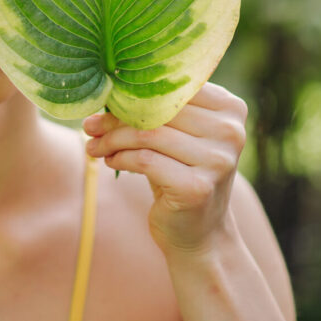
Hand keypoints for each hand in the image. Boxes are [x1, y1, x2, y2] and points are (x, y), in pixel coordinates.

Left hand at [83, 82, 247, 256]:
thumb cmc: (180, 173)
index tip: (106, 100)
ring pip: (147, 134)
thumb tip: (107, 89)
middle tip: (90, 124)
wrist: (200, 232)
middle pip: (158, 110)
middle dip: (116, 117)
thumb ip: (157, 109)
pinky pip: (144, 160)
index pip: (173, 87)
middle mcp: (230, 132)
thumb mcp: (176, 136)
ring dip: (111, 139)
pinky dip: (119, 158)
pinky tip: (110, 161)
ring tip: (93, 145)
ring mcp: (217, 161)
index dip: (134, 92)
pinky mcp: (197, 187)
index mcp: (230, 109)